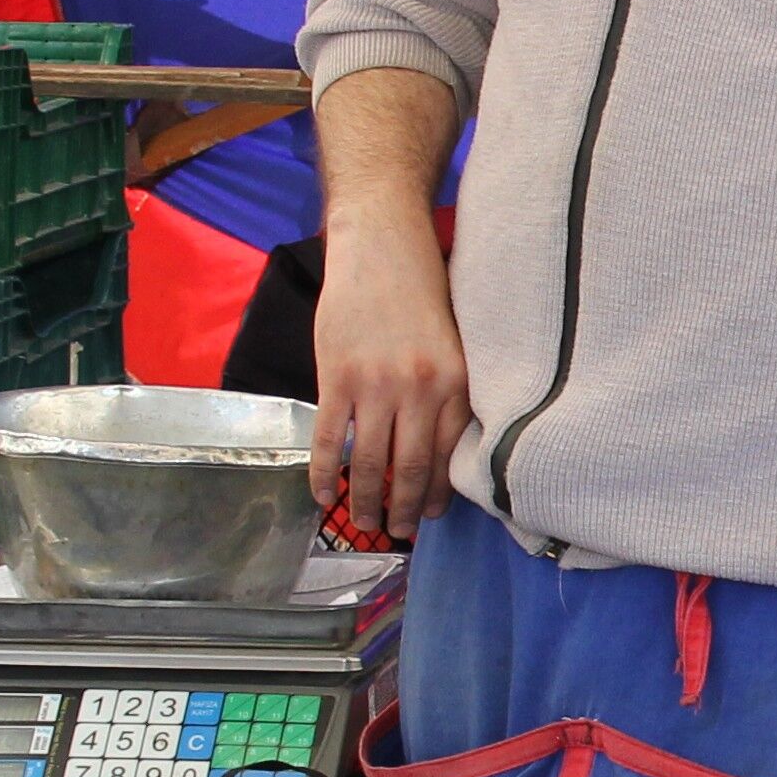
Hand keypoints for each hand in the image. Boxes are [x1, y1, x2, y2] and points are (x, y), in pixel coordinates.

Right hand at [308, 225, 469, 535]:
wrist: (381, 243)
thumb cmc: (421, 288)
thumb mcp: (454, 340)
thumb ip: (449, 389)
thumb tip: (442, 448)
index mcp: (455, 381)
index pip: (447, 455)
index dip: (436, 493)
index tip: (430, 514)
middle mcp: (419, 389)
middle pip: (410, 468)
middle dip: (403, 510)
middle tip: (398, 533)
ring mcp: (375, 385)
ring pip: (370, 462)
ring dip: (365, 501)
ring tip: (365, 522)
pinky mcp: (336, 377)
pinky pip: (329, 440)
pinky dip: (323, 474)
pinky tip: (322, 495)